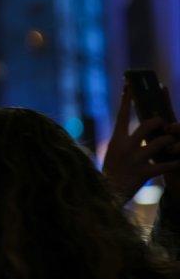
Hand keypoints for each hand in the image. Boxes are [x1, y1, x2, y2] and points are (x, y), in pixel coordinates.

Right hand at [102, 85, 179, 200]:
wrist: (106, 193)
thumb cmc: (111, 172)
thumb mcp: (113, 152)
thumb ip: (123, 140)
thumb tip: (137, 129)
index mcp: (116, 139)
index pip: (123, 114)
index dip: (127, 99)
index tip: (130, 84)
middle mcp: (125, 146)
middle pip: (147, 125)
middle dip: (159, 122)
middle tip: (163, 124)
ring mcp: (134, 159)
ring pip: (159, 142)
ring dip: (169, 142)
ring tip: (172, 144)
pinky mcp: (143, 173)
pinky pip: (164, 165)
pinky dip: (174, 163)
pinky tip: (178, 161)